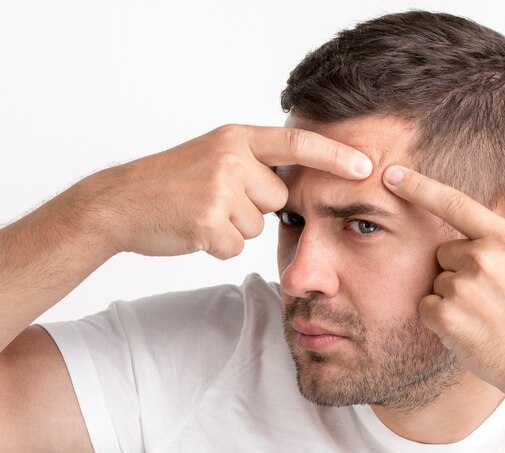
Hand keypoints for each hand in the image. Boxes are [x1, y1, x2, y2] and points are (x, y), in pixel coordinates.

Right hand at [80, 124, 372, 258]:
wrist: (121, 202)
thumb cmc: (170, 182)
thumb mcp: (213, 155)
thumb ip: (252, 164)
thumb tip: (289, 189)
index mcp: (236, 138)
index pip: (295, 145)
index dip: (333, 157)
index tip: (367, 166)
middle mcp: (232, 158)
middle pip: (278, 200)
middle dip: (255, 208)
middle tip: (216, 200)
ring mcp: (220, 189)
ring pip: (257, 226)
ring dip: (234, 229)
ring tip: (201, 213)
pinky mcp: (209, 222)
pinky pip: (235, 246)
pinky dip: (218, 246)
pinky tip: (193, 230)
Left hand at [382, 164, 504, 395]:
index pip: (454, 202)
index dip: (418, 186)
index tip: (391, 174)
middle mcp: (481, 260)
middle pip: (445, 251)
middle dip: (461, 266)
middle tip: (492, 293)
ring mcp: (461, 289)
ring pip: (437, 279)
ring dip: (452, 293)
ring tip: (485, 312)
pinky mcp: (445, 317)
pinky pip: (426, 305)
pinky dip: (440, 316)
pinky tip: (469, 326)